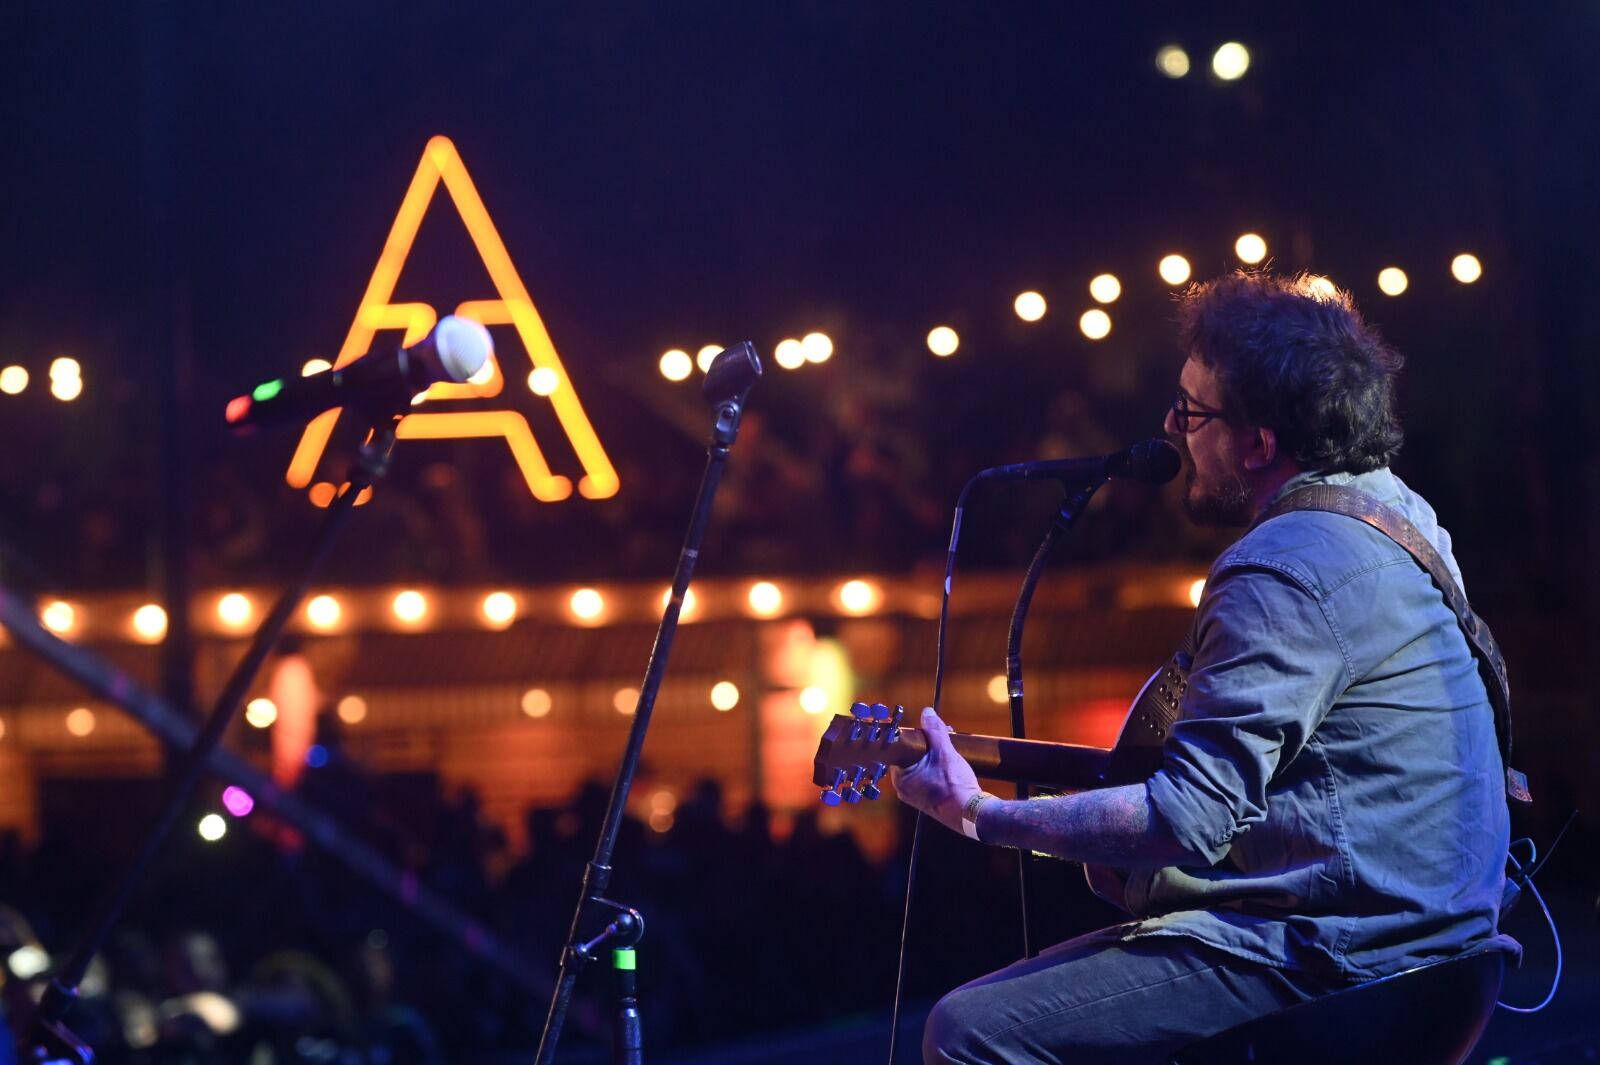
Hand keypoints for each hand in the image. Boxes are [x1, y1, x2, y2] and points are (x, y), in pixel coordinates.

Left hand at [890, 707, 982, 835]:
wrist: (970, 813)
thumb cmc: (954, 785)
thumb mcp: (944, 752)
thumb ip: (934, 731)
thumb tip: (927, 713)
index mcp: (900, 778)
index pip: (902, 748)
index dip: (917, 736)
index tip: (930, 731)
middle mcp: (904, 789)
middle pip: (913, 757)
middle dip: (930, 745)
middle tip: (945, 736)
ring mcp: (915, 796)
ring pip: (922, 767)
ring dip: (935, 756)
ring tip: (951, 748)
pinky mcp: (928, 800)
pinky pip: (929, 778)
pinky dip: (938, 768)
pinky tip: (951, 764)